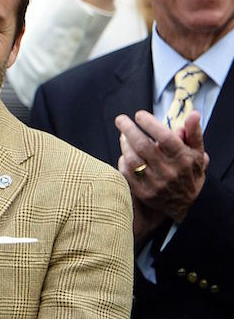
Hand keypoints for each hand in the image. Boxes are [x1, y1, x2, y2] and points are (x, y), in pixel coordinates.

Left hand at [116, 109, 208, 225]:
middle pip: (143, 146)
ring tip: (123, 135)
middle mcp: (169, 171)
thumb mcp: (198, 152)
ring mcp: (155, 183)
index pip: (164, 137)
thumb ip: (193, 132)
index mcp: (183, 158)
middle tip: (121, 119)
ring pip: (133, 160)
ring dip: (124, 145)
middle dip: (129, 130)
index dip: (150, 124)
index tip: (139, 115)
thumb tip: (192, 114)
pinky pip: (127, 174)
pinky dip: (123, 162)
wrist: (187, 204)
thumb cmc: (190, 172)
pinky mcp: (144, 193)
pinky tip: (125, 154)